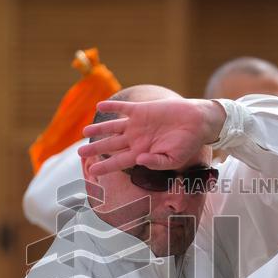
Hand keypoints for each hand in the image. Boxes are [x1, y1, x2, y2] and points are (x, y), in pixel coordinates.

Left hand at [78, 98, 225, 175]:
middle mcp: (136, 140)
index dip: (105, 166)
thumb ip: (156, 162)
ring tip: (84, 132)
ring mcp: (137, 125)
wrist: (197, 122)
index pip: (119, 162)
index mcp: (142, 154)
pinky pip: (123, 109)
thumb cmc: (188, 144)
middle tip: (80, 154)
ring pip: (113, 127)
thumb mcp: (174, 160)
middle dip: (95, 149)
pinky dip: (111, 106)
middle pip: (111, 146)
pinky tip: (99, 106)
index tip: (91, 171)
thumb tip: (139, 161)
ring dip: (99, 129)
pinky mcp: (141, 110)